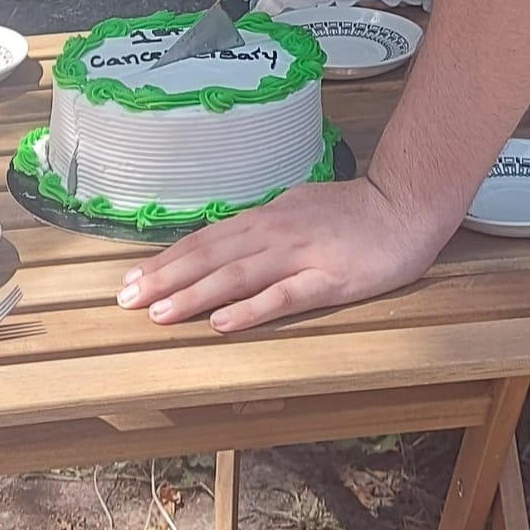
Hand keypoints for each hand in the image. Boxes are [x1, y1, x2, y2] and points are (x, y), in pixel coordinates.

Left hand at [115, 177, 444, 331]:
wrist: (404, 206)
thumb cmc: (351, 213)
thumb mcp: (296, 211)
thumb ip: (260, 230)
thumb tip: (222, 246)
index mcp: (265, 218)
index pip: (205, 241)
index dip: (166, 260)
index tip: (131, 278)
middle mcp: (273, 234)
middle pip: (210, 257)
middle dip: (165, 279)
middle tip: (125, 299)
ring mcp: (300, 256)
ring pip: (236, 276)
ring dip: (195, 295)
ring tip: (160, 313)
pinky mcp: (328, 280)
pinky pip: (283, 297)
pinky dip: (250, 310)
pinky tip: (223, 323)